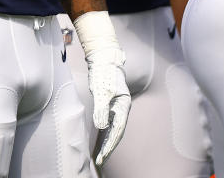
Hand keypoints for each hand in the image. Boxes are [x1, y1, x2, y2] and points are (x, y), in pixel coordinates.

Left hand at [85, 46, 130, 165]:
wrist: (104, 60)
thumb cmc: (103, 75)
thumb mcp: (102, 92)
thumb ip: (102, 109)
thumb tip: (102, 127)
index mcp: (123, 107)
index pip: (117, 131)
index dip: (110, 145)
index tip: (103, 156)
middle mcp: (121, 110)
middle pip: (116, 133)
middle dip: (109, 148)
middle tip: (100, 161)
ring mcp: (116, 108)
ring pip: (113, 130)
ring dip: (107, 143)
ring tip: (100, 157)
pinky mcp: (109, 106)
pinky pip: (108, 124)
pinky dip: (105, 134)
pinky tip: (101, 142)